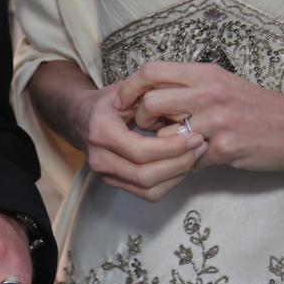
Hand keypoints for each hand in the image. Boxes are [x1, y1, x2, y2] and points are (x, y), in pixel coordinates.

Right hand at [75, 83, 206, 201]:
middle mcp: (100, 158)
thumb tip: (185, 113)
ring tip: (195, 156)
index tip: (195, 136)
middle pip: (145, 175)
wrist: (83, 118)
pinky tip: (183, 165)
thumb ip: (152, 100)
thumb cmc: (110, 102)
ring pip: (148, 189)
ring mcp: (106, 174)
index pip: (140, 150)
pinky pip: (148, 193)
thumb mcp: (128, 90)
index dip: (172, 147)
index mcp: (101, 132)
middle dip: (179, 163)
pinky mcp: (115, 182)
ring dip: (177, 175)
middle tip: (200, 146)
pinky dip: (170, 182)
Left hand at [116, 62, 283, 171]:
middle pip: (150, 104)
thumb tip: (149, 98)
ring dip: (164, 146)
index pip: (151, 71)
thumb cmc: (257, 107)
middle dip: (142, 121)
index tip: (123, 104)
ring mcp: (216, 121)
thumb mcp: (222, 85)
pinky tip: (200, 159)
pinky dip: (188, 163)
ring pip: (165, 135)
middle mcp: (208, 93)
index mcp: (205, 74)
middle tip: (150, 130)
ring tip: (178, 146)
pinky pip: (188, 159)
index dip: (129, 89)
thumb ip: (188, 88)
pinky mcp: (224, 148)